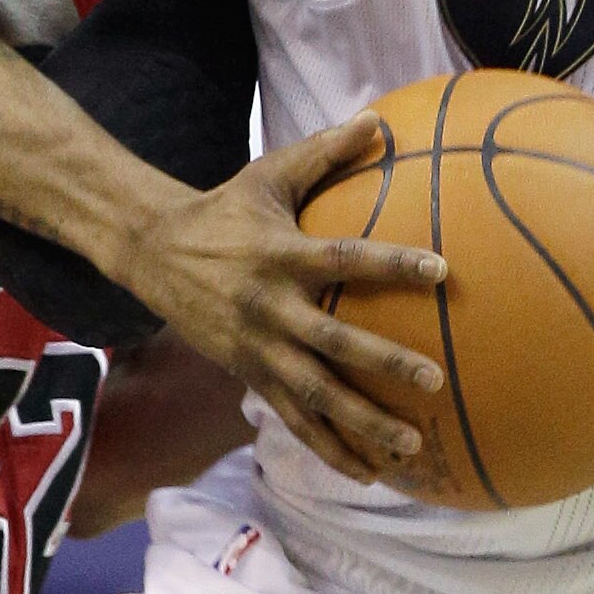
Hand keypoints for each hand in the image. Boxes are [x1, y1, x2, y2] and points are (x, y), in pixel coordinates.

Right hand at [127, 116, 446, 482]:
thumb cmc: (225, 209)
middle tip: (434, 379)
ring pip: (315, 396)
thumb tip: (379, 119)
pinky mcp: (248, 376)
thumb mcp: (269, 174)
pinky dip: (329, 449)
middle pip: (333, 343)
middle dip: (384, 363)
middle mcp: (270, 309)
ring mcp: (257, 349)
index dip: (392, 264)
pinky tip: (370, 473)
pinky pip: (294, 420)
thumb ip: (325, 151)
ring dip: (362, 424)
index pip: (346, 259)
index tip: (441, 269)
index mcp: (282, 256)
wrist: (152, 251)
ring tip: (411, 446)